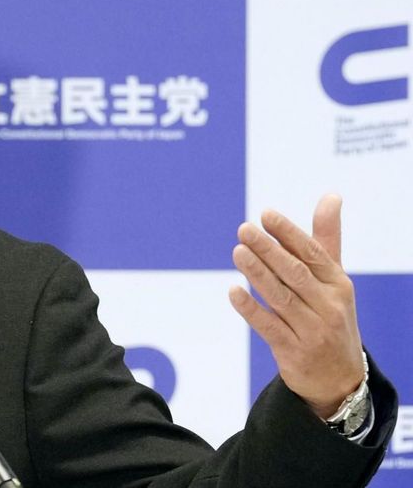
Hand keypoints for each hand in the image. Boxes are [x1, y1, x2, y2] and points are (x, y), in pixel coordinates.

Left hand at [228, 194, 364, 418]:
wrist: (340, 379)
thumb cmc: (330, 316)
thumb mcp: (334, 279)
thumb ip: (325, 239)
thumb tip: (330, 196)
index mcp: (338, 284)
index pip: (312, 254)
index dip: (289, 233)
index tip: (266, 214)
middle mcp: (328, 306)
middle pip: (295, 273)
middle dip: (269, 250)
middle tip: (244, 229)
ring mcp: (312, 331)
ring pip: (281, 297)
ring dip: (257, 274)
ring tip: (237, 252)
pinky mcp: (293, 352)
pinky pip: (269, 327)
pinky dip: (251, 309)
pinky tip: (233, 291)